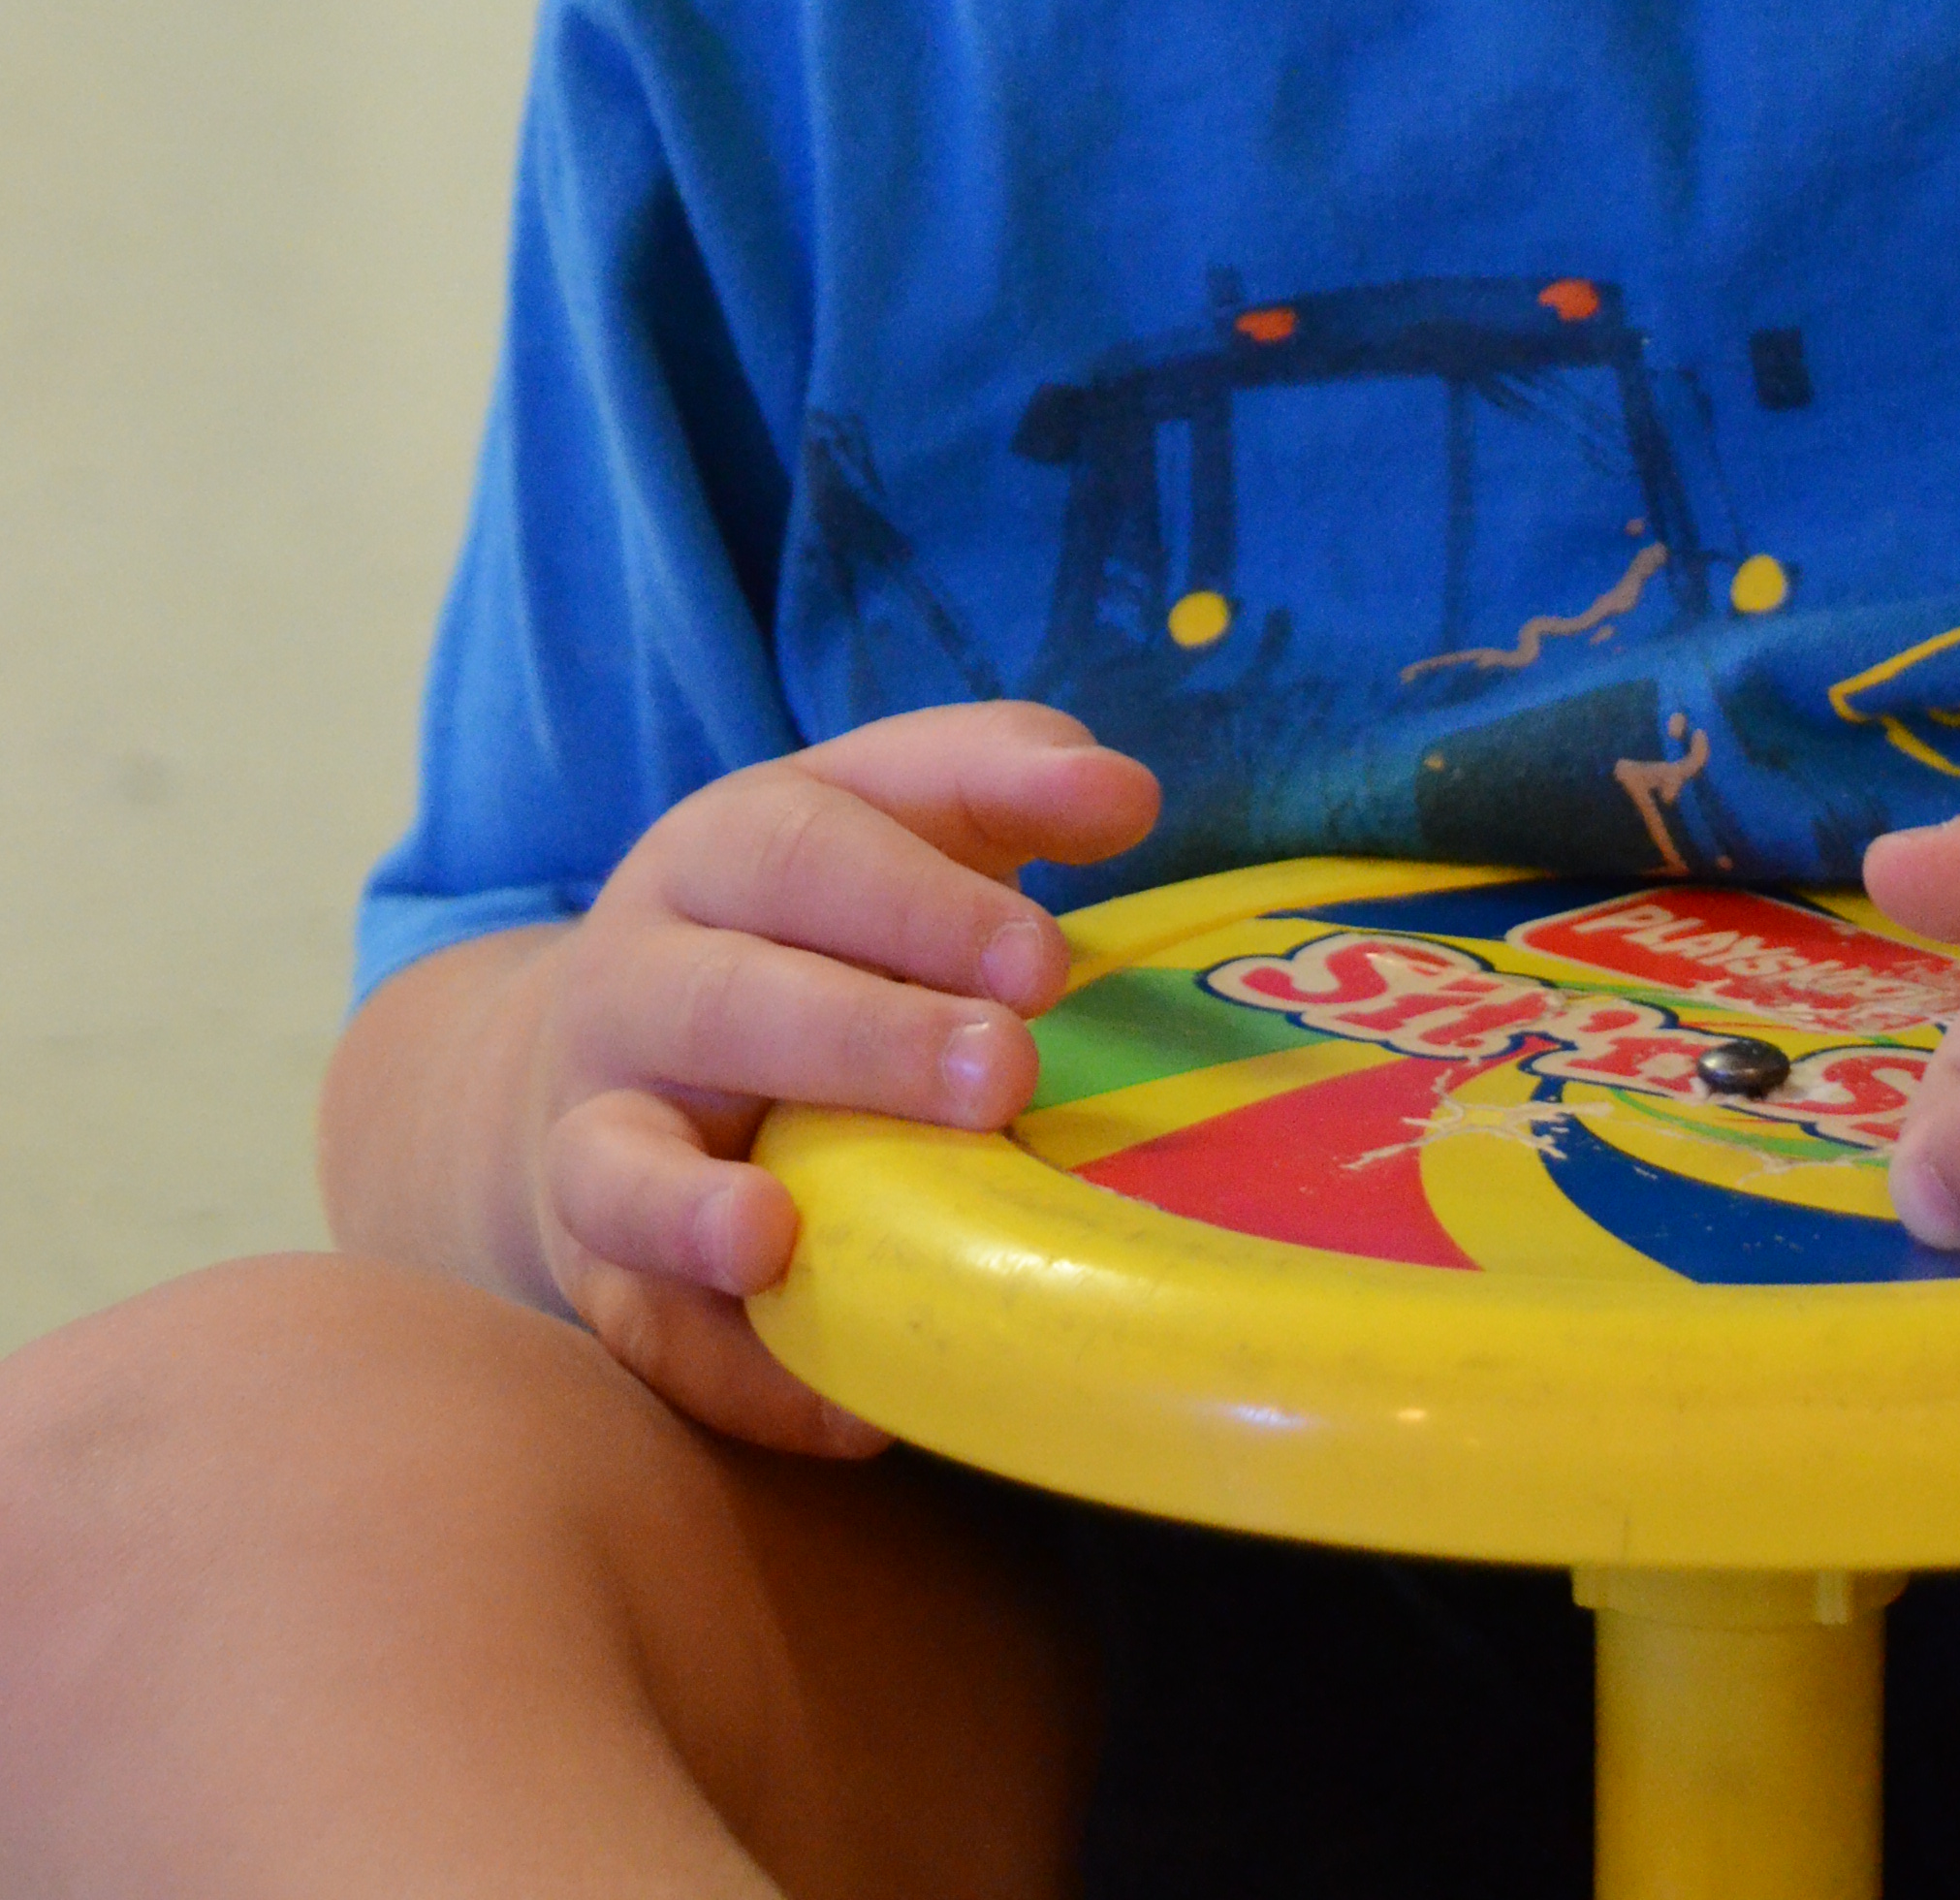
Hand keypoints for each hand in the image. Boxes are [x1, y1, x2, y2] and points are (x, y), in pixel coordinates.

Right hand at [525, 700, 1158, 1447]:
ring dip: (700, 1209)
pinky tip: (850, 1412)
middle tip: (1003, 1072)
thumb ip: (1002, 782)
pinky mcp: (598, 1270)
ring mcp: (599, 1129)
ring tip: (777, 1239)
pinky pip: (642, 1333)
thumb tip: (1127, 792)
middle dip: (864, 1038)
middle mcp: (640, 980)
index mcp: (724, 850)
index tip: (1047, 961)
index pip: (812, 851)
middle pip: (728, 999)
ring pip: (620, 1166)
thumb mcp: (897, 817)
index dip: (927, 903)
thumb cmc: (819, 915)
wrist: (617, 1045)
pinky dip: (735, 1377)